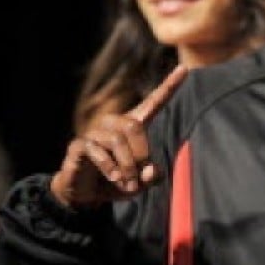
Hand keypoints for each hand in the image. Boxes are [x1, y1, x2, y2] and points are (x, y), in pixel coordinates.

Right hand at [51, 65, 187, 207]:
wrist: (85, 196)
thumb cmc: (116, 183)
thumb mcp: (140, 184)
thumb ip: (152, 177)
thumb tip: (152, 170)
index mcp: (134, 126)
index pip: (154, 101)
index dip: (169, 86)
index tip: (185, 68)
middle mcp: (114, 124)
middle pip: (133, 126)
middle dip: (141, 154)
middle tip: (140, 177)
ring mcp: (95, 133)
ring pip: (116, 140)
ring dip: (126, 166)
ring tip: (128, 184)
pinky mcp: (79, 145)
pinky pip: (96, 150)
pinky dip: (109, 167)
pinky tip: (113, 178)